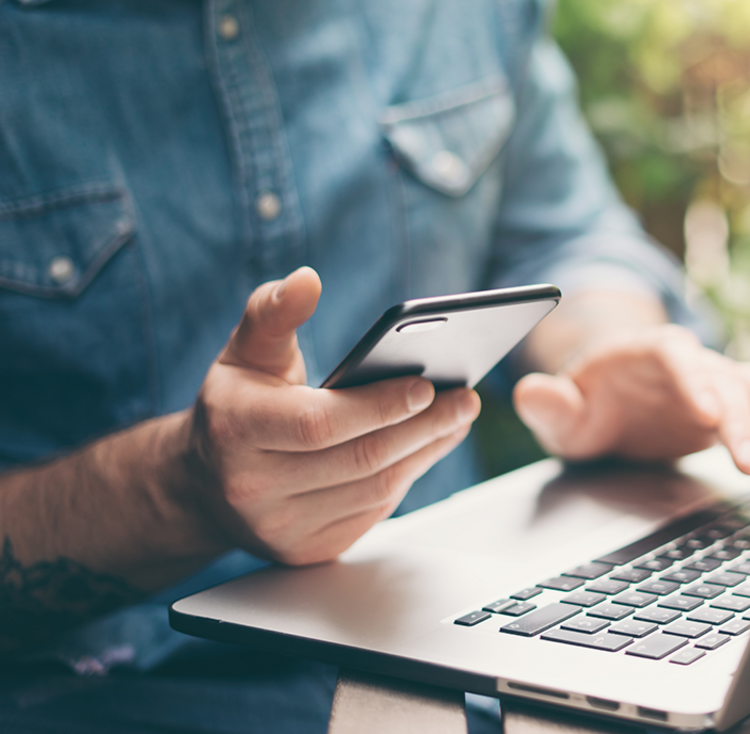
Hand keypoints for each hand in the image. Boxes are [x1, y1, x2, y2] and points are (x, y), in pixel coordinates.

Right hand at [183, 267, 479, 564]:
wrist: (201, 485)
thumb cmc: (236, 406)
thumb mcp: (245, 353)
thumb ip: (274, 312)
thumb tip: (307, 280)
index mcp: (236, 430)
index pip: (320, 424)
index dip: (379, 406)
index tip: (427, 385)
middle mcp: (253, 487)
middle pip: (360, 458)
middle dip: (423, 427)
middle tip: (466, 398)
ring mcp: (281, 527)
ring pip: (375, 489)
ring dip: (426, 452)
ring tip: (459, 417)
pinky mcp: (309, 550)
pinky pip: (374, 512)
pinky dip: (409, 476)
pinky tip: (431, 446)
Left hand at [512, 325, 749, 474]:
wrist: (607, 404)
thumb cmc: (583, 406)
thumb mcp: (559, 412)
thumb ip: (547, 403)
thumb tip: (529, 392)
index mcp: (648, 352)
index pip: (675, 355)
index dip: (693, 381)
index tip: (705, 415)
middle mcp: (690, 363)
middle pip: (725, 377)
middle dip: (745, 418)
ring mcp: (714, 384)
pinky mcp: (730, 408)